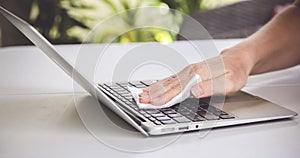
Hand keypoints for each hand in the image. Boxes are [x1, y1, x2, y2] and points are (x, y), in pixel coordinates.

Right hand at [139, 47, 253, 105]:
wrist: (237, 60)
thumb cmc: (235, 72)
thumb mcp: (229, 82)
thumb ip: (210, 86)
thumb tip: (193, 90)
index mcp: (198, 74)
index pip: (177, 89)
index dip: (164, 97)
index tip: (152, 102)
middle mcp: (190, 72)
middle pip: (169, 85)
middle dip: (153, 94)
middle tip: (140, 100)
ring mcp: (187, 72)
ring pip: (167, 82)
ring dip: (153, 89)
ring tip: (141, 95)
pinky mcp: (187, 74)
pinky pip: (170, 80)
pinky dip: (159, 84)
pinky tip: (153, 88)